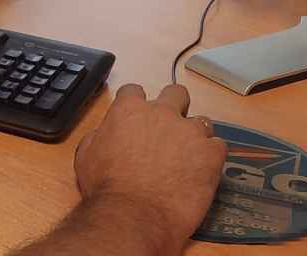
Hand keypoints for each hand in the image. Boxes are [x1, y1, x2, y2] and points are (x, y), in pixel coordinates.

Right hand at [72, 84, 224, 250]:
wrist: (133, 215)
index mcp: (130, 110)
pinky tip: (201, 172)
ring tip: (188, 159)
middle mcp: (162, 113)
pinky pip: (218, 146)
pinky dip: (211, 157)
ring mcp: (190, 132)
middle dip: (174, 107)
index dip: (136, 105)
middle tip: (169, 130)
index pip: (134, 91)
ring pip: (202, 122)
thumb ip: (100, 134)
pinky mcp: (211, 154)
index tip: (137, 119)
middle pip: (176, 94)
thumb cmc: (106, 189)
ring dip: (194, 136)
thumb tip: (108, 132)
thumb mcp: (87, 154)